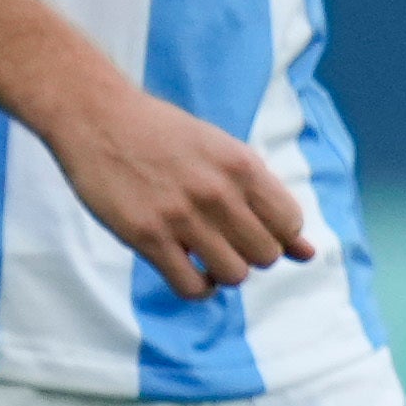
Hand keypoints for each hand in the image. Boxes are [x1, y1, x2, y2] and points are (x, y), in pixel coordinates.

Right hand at [50, 77, 319, 303]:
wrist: (97, 117)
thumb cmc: (164, 135)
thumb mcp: (224, 152)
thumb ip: (265, 199)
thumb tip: (308, 253)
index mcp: (243, 166)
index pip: (290, 224)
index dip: (279, 235)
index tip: (254, 228)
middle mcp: (218, 193)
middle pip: (266, 255)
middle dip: (251, 255)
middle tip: (226, 241)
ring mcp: (182, 216)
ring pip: (234, 275)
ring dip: (224, 272)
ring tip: (206, 255)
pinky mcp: (146, 236)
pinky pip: (190, 286)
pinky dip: (197, 289)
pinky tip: (189, 271)